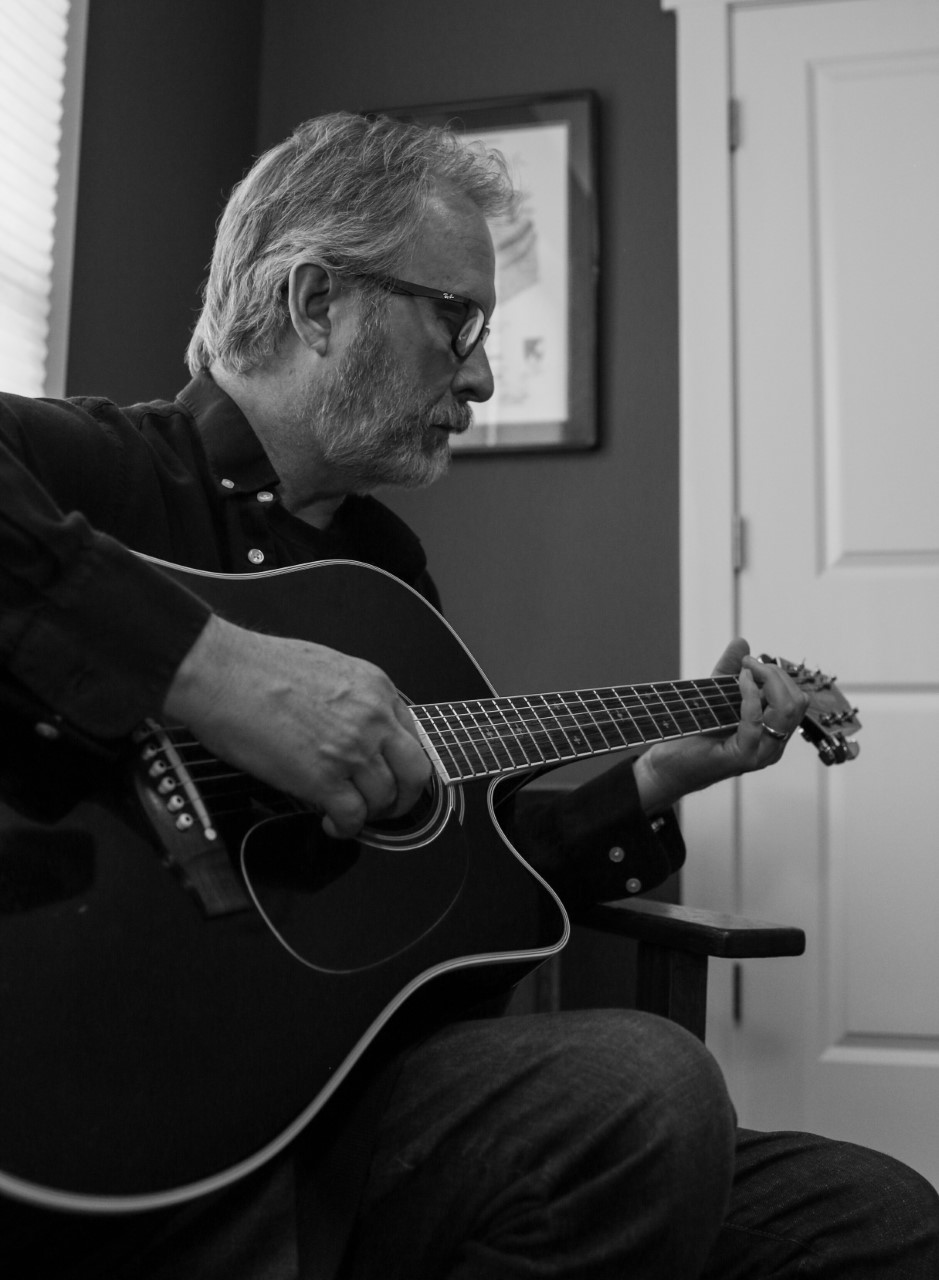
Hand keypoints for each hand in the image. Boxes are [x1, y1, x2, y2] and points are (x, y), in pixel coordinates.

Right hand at [163, 615, 430, 837]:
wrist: (222, 674)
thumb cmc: (258, 667)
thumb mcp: (327, 668)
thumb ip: (353, 698)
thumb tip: (356, 726)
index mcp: (375, 688)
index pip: (412, 735)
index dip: (403, 762)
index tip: (393, 774)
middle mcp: (373, 718)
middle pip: (415, 772)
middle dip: (406, 797)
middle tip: (389, 806)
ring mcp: (352, 750)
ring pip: (385, 799)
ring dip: (370, 814)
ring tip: (349, 815)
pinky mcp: (323, 779)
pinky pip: (353, 817)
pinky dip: (346, 828)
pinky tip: (331, 824)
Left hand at [632, 638, 808, 813]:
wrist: (670, 764)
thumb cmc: (695, 734)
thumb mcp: (715, 695)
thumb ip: (729, 670)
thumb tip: (742, 641)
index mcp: (773, 732)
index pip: (795, 698)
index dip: (777, 674)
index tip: (750, 660)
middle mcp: (774, 745)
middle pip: (796, 701)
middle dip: (775, 674)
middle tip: (749, 663)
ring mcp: (762, 753)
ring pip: (786, 710)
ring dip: (767, 681)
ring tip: (745, 670)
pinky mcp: (744, 756)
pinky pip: (756, 721)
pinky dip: (751, 696)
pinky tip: (741, 681)